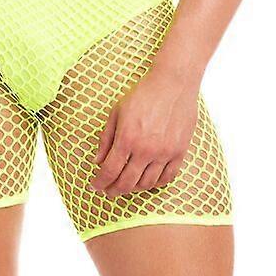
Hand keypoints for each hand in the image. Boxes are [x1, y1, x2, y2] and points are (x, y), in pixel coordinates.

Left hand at [90, 66, 199, 196]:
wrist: (173, 83)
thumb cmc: (143, 94)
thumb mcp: (117, 111)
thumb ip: (106, 138)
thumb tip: (97, 160)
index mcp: (127, 138)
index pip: (109, 170)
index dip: (100, 182)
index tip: (95, 186)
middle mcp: (145, 149)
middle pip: (127, 182)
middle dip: (114, 190)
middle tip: (108, 191)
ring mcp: (164, 152)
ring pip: (147, 183)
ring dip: (134, 189)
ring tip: (127, 186)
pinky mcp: (179, 152)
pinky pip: (168, 177)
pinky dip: (156, 183)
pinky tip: (148, 180)